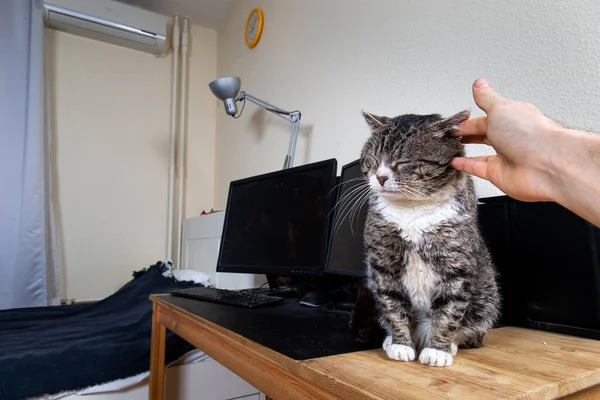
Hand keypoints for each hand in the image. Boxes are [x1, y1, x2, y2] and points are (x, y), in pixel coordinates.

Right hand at [451, 79, 563, 201]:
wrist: (546, 165)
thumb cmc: (531, 135)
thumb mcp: (500, 109)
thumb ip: (486, 98)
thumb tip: (479, 84)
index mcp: (512, 117)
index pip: (486, 116)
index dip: (469, 118)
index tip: (454, 121)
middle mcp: (510, 137)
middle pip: (485, 133)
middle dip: (468, 132)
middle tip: (452, 133)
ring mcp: (506, 156)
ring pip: (482, 152)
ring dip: (467, 150)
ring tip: (452, 147)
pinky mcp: (500, 174)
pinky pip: (479, 169)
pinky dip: (466, 166)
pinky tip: (455, 163)